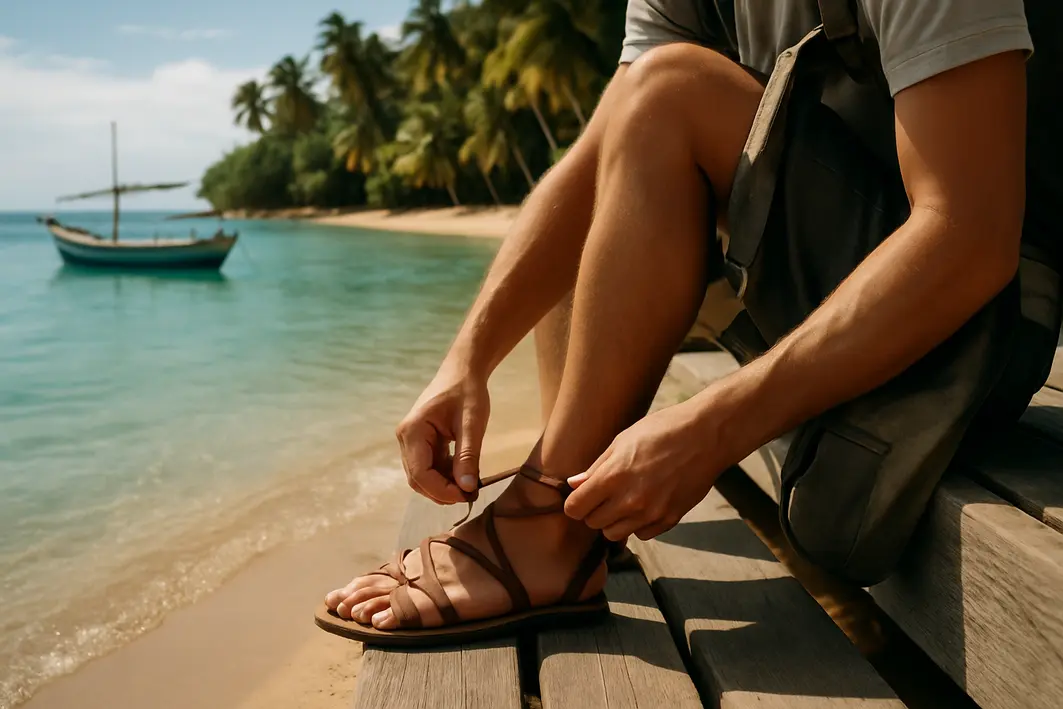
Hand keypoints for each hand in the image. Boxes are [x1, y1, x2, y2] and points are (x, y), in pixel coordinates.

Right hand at [395, 361, 489, 504]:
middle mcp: (405, 438)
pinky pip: (429, 466)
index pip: (420, 473)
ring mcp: (411, 441)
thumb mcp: (472, 424)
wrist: (463, 371)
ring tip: (470, 485)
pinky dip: (445, 475)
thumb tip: (467, 488)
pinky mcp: (420, 442)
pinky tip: (464, 473)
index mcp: (413, 431)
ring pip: (422, 475)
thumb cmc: (468, 392)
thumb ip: (468, 456)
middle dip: (442, 491)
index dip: (441, 490)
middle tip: (470, 494)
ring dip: (444, 485)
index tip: (466, 495)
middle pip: (418, 478)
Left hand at [564, 401, 720, 540]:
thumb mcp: (622, 441)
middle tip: (606, 495)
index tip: (583, 495)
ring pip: (614, 535)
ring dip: (614, 521)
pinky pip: (641, 535)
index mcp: (613, 477)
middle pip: (593, 524)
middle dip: (594, 511)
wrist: (706, 436)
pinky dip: (639, 524)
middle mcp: (630, 500)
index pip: (575, 509)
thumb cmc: (661, 431)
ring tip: (626, 500)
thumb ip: (597, 467)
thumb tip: (574, 484)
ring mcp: (651, 513)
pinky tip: (647, 504)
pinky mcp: (670, 520)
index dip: (575, 503)